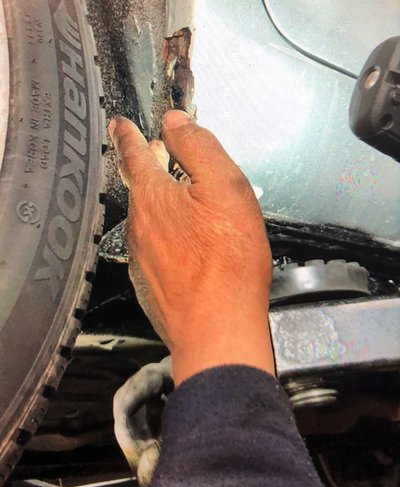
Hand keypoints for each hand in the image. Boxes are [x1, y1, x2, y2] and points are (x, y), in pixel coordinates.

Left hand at [109, 110, 274, 384]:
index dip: (126, 134)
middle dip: (144, 165)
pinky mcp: (151, 282)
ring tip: (173, 193)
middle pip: (139, 186)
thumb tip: (174, 122)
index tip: (118, 124)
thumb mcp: (225, 187)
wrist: (217, 327)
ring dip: (157, 200)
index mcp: (153, 196)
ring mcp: (141, 257)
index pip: (132, 154)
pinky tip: (184, 241)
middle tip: (151, 152)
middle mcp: (139, 225)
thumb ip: (198, 147)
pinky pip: (155, 247)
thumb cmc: (228, 259)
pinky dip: (165, 233)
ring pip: (147, 217)